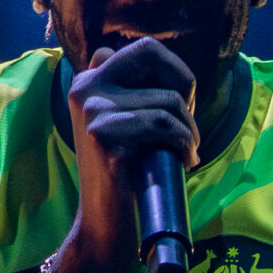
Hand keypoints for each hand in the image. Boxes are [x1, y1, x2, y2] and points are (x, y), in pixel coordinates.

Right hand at [63, 38, 197, 269]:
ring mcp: (92, 112)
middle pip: (152, 55)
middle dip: (184, 87)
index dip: (174, 72)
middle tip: (186, 123)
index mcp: (87, 81)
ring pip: (167, 100)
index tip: (178, 106)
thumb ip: (120, 86)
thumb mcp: (118, 120)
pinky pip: (164, 126)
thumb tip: (126, 53)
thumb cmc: (125, 172)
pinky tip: (183, 162)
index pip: (145, 48)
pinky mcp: (105, 138)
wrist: (105, 224)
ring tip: (186, 152)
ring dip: (189, 129)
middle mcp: (83, 88)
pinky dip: (184, 144)